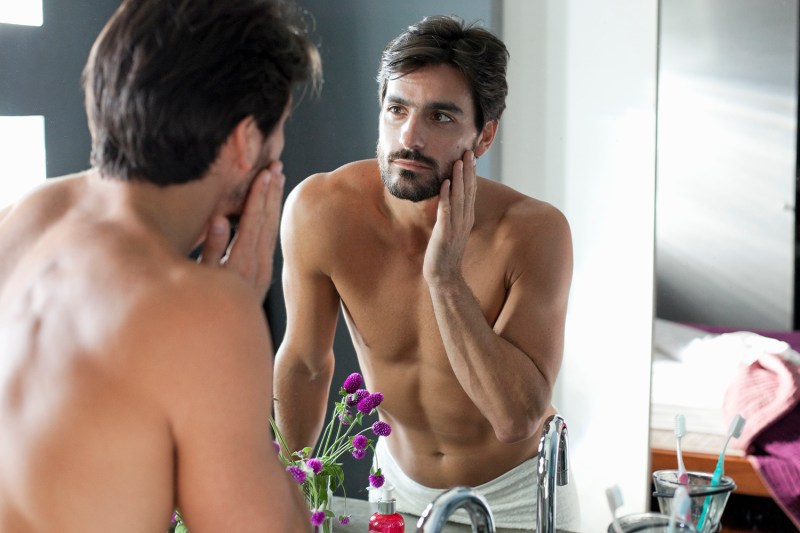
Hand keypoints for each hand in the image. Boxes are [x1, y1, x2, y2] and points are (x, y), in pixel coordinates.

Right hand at [198, 161, 285, 301]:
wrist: (225, 336)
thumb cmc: (203, 306)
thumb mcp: (203, 278)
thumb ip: (213, 249)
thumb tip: (220, 219)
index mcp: (241, 262)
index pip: (252, 222)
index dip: (258, 196)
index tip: (264, 174)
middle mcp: (257, 264)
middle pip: (267, 221)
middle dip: (271, 192)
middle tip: (276, 166)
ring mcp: (263, 268)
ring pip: (272, 228)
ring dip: (274, 201)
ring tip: (278, 177)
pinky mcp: (263, 272)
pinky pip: (271, 238)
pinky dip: (272, 218)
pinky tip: (272, 206)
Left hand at [423, 150, 476, 284]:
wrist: (444, 276)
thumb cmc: (445, 254)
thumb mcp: (452, 230)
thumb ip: (453, 214)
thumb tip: (450, 199)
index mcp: (466, 218)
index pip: (471, 191)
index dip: (471, 172)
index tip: (471, 155)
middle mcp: (464, 219)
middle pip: (468, 190)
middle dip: (468, 170)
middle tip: (469, 151)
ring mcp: (455, 226)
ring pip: (459, 198)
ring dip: (459, 178)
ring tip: (458, 161)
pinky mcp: (444, 233)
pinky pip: (446, 211)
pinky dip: (446, 196)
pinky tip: (446, 183)